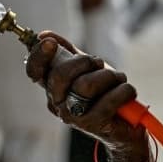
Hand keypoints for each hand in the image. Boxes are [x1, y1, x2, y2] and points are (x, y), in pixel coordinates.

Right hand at [26, 32, 147, 155]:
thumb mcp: (85, 69)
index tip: (49, 41)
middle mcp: (57, 103)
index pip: (35, 71)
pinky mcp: (94, 125)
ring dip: (109, 76)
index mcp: (52, 88)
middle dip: (83, 62)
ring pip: (86, 85)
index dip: (39, 55)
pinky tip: (126, 92)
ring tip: (118, 80)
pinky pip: (109, 100)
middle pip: (59, 76)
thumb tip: (44, 35)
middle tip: (97, 62)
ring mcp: (73, 116)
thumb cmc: (104, 94)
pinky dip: (124, 90)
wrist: (127, 126)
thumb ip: (66, 52)